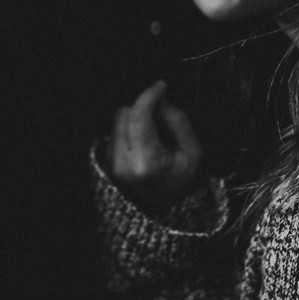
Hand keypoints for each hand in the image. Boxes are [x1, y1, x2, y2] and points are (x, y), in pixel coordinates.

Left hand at [104, 80, 203, 210]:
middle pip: (124, 114)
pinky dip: (128, 132)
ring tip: (154, 136)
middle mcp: (122, 164)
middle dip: (143, 109)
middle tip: (162, 117)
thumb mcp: (192, 153)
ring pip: (116, 122)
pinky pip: (114, 134)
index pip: (139, 116)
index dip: (149, 95)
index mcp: (146, 162)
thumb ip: (178, 122)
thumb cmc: (181, 183)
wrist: (164, 213)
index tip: (160, 86)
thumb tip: (161, 100)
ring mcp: (111, 166)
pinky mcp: (105, 165)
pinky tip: (143, 145)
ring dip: (134, 120)